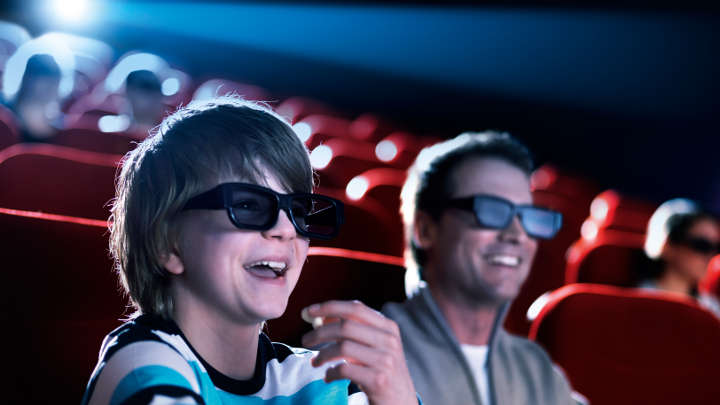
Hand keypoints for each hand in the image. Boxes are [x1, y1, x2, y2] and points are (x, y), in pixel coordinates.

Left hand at [301, 300, 417, 404]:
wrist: (402, 401)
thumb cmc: (382, 370)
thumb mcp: (377, 345)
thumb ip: (356, 330)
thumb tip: (321, 317)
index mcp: (388, 327)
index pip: (355, 308)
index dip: (329, 307)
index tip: (308, 312)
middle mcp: (389, 340)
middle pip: (346, 326)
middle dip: (320, 332)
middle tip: (305, 340)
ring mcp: (385, 360)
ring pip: (343, 347)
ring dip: (322, 354)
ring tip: (314, 362)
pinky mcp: (378, 380)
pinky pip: (344, 370)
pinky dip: (330, 372)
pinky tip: (328, 376)